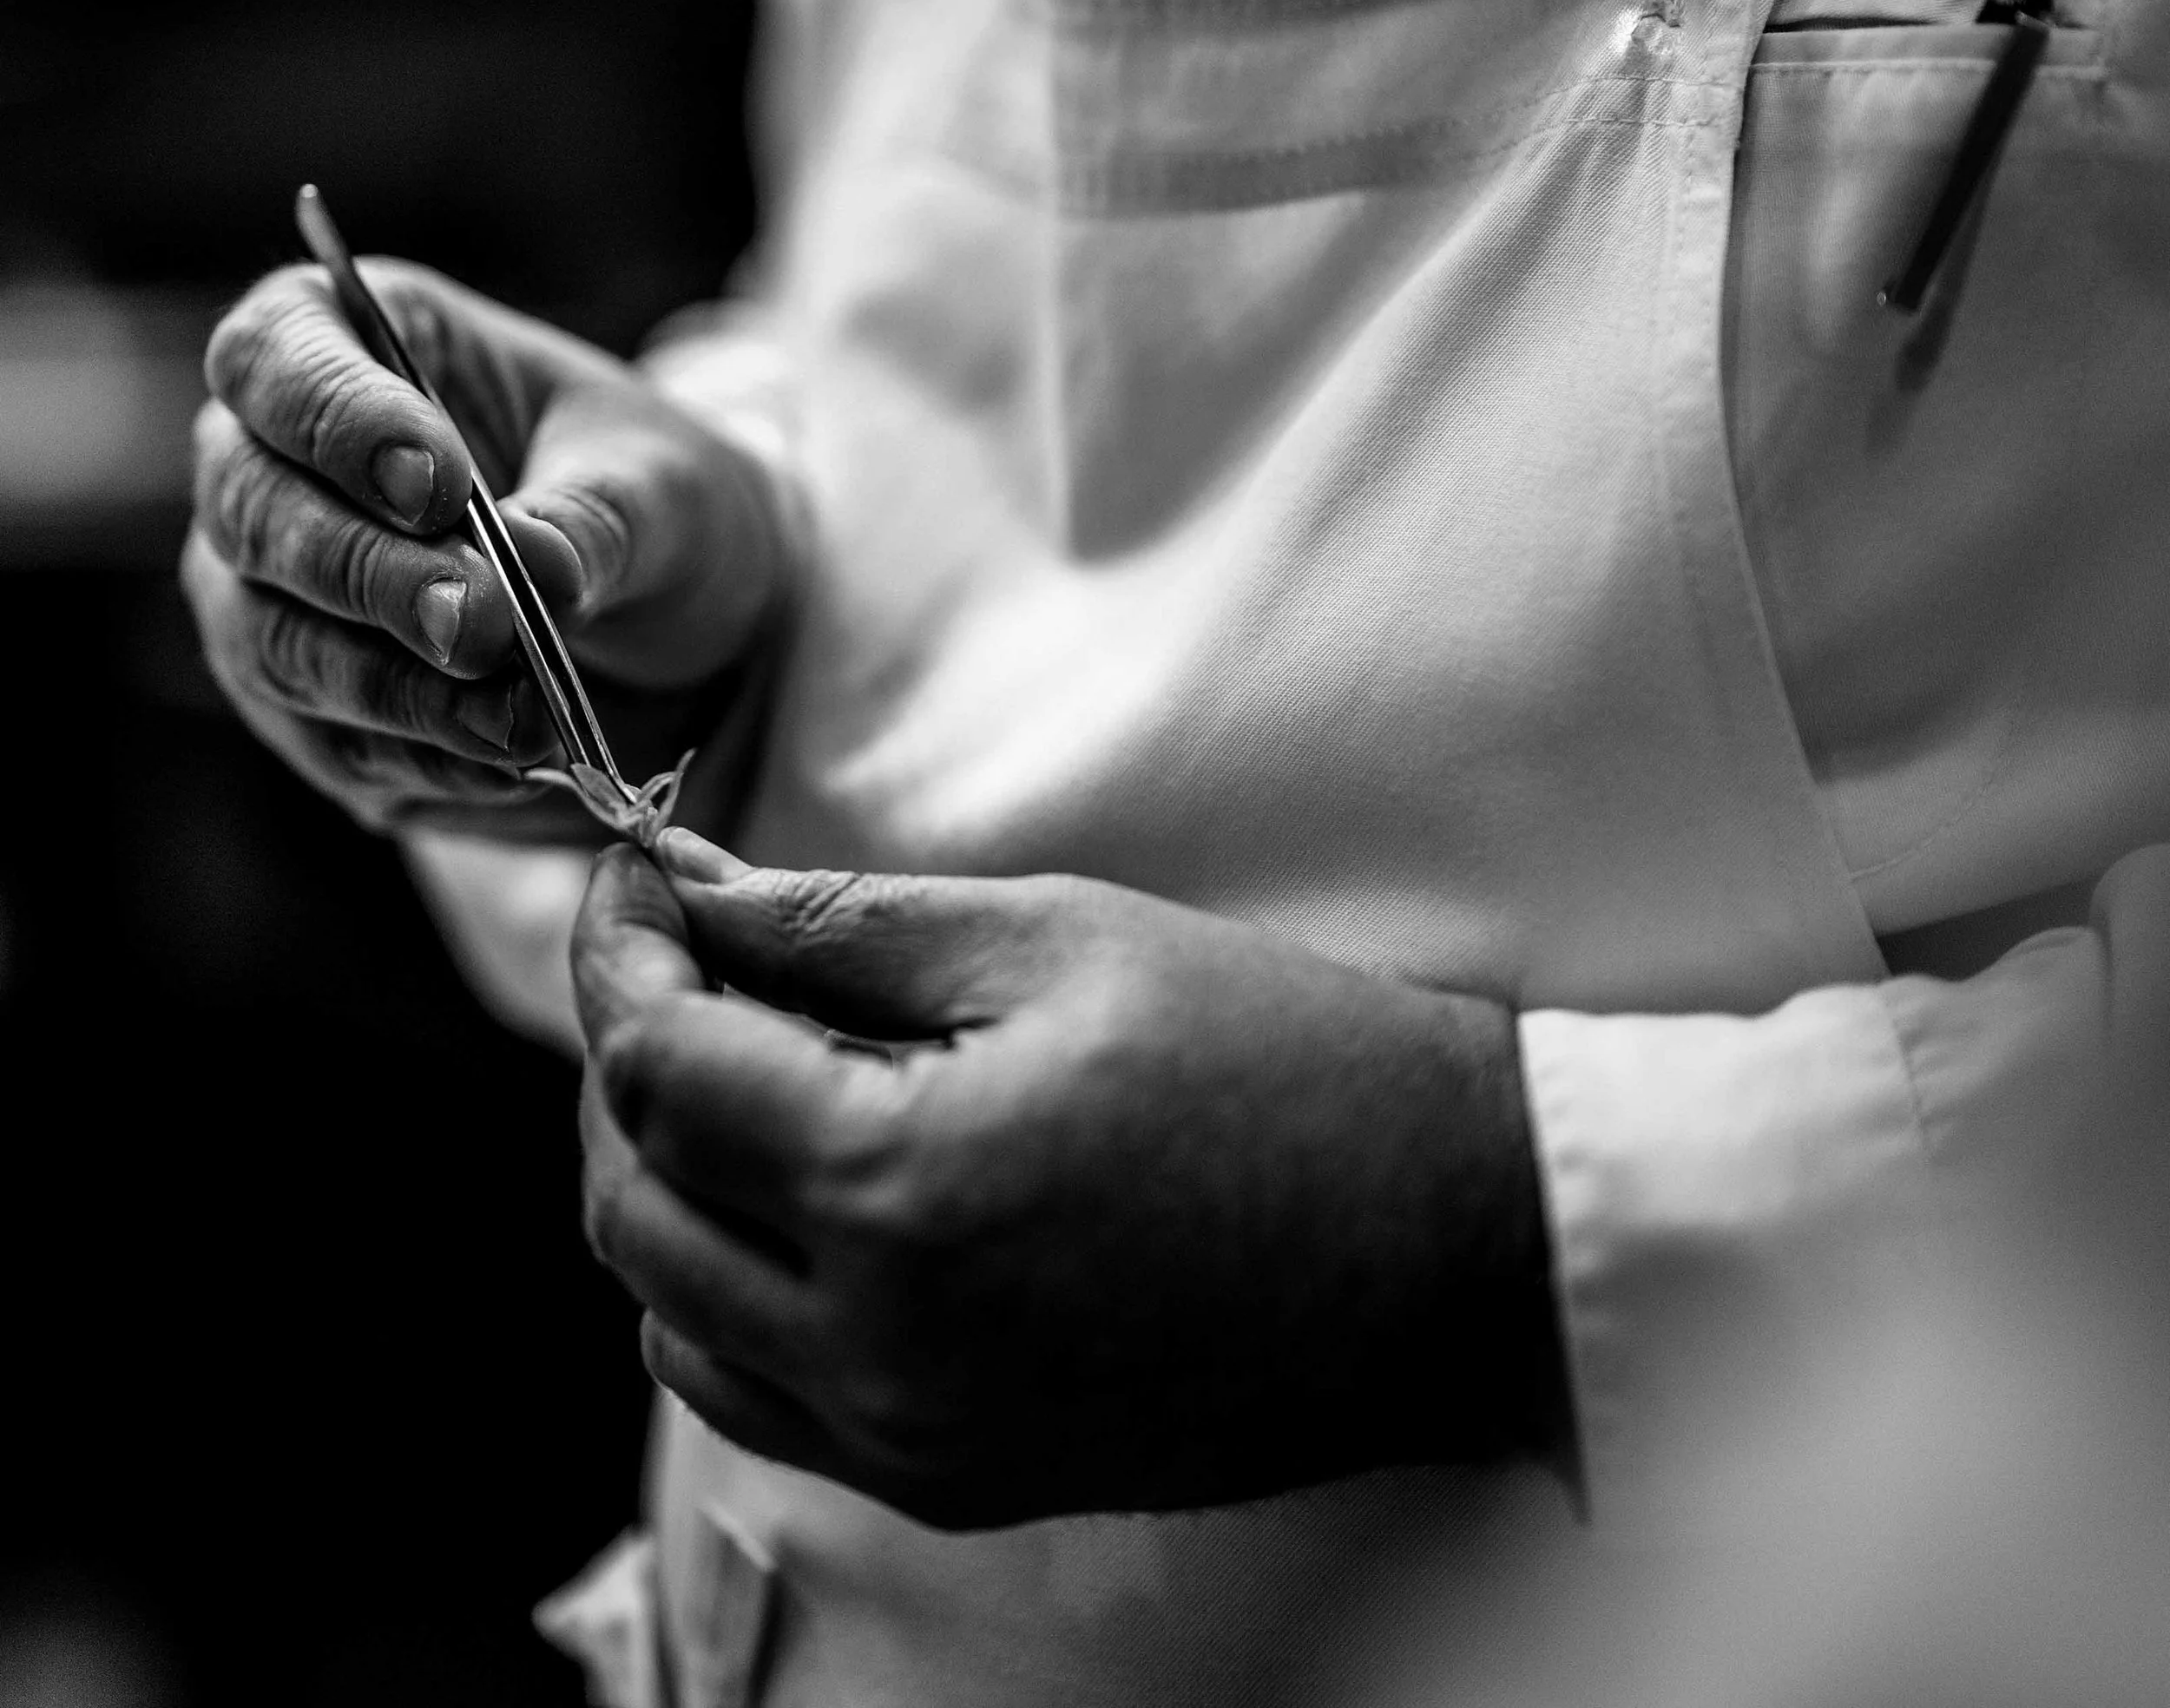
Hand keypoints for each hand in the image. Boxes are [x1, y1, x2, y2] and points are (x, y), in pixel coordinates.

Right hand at [184, 262, 788, 840]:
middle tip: (477, 623)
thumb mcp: (659, 483)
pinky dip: (419, 757)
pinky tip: (508, 763)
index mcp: (354, 339)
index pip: (275, 355)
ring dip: (396, 688)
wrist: (672, 612)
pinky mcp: (299, 700)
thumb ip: (589, 518)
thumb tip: (529, 576)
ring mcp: (268, 586)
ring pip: (270, 639)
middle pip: (251, 508)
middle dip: (368, 574)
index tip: (435, 484)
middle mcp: (274, 458)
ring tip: (520, 719)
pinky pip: (324, 739)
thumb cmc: (647, 497)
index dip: (335, 418)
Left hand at [573, 836, 1571, 1529]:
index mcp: (899, 1190)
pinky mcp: (958, 1481)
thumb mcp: (1055, 935)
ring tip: (742, 1063)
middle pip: (634, 1204)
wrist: (1450, 1240)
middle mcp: (878, 1349)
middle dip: (630, 1059)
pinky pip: (760, 1399)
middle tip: (682, 951)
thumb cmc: (1276, 1057)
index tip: (629, 876)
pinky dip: (728, 1294)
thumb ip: (843, 923)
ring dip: (666, 1182)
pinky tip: (800, 1195)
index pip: (661, 1069)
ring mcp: (913, 1439)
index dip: (617, 951)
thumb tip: (697, 899)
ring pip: (671, 1321)